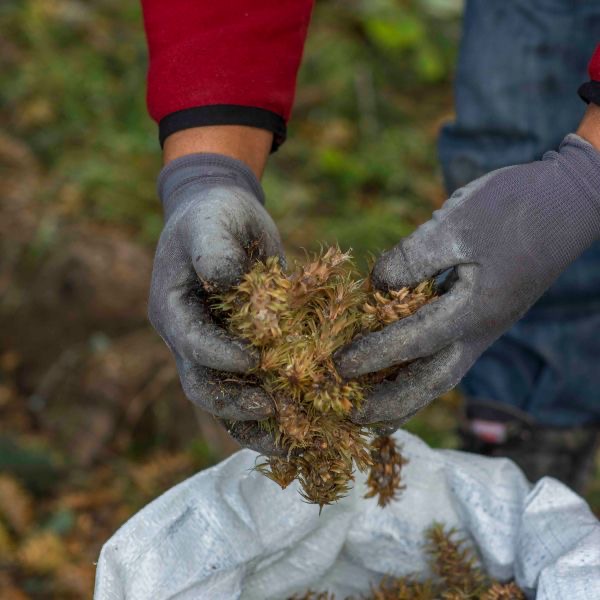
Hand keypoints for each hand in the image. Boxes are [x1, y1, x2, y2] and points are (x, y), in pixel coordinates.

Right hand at [148, 153, 283, 453]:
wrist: (222, 217)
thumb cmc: (214, 216)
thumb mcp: (212, 221)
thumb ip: (216, 248)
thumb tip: (228, 281)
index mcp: (173, 308)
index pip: (191, 342)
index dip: (219, 355)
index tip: (254, 361)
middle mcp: (188, 338)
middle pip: (204, 384)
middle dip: (236, 403)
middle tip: (274, 411)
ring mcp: (213, 349)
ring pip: (227, 399)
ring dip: (256, 422)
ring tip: (294, 438)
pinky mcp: (240, 351)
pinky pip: (252, 388)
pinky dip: (274, 409)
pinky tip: (305, 422)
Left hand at [335, 134, 599, 429]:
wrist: (569, 201)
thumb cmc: (514, 207)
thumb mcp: (458, 223)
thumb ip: (413, 257)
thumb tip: (377, 285)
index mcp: (472, 310)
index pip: (412, 343)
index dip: (373, 355)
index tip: (338, 366)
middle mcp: (478, 330)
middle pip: (432, 383)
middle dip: (391, 404)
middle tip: (353, 417)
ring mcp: (483, 327)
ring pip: (441, 375)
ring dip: (406, 397)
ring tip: (374, 412)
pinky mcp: (483, 316)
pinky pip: (446, 356)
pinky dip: (419, 371)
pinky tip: (400, 369)